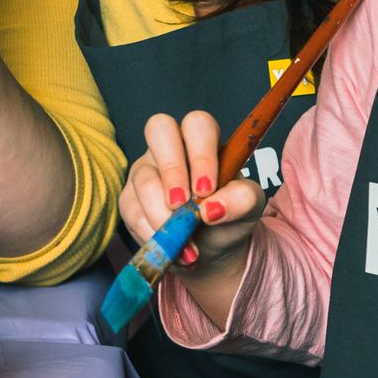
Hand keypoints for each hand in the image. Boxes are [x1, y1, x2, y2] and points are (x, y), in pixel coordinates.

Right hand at [118, 110, 262, 272]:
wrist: (210, 251)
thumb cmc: (228, 218)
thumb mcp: (247, 210)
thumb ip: (242, 200)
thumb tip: (213, 208)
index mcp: (203, 141)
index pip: (197, 126)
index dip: (200, 155)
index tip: (207, 190)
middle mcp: (171, 147)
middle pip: (159, 128)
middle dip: (172, 169)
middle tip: (182, 205)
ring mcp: (146, 170)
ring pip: (143, 179)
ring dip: (163, 215)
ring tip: (184, 242)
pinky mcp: (130, 199)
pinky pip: (132, 210)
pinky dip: (153, 233)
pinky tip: (171, 248)